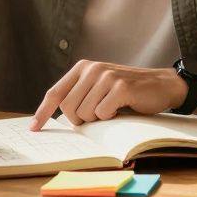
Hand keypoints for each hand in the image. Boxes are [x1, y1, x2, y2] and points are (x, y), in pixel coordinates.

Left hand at [30, 61, 186, 129]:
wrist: (161, 85)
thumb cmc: (128, 91)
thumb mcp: (99, 88)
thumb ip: (80, 96)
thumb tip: (56, 118)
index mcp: (82, 68)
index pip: (55, 92)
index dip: (43, 111)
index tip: (34, 128)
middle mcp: (92, 69)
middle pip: (68, 109)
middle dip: (81, 120)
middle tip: (99, 115)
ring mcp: (106, 76)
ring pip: (85, 113)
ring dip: (98, 119)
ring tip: (112, 109)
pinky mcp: (120, 87)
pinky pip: (102, 114)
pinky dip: (111, 118)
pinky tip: (121, 109)